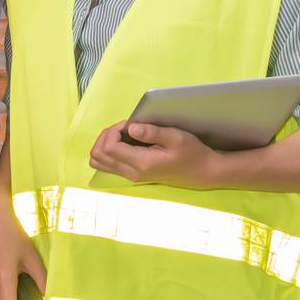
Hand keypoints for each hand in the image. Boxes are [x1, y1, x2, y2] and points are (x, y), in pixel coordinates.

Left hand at [89, 121, 220, 188]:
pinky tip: (125, 142)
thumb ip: (152, 133)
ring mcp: (130, 176)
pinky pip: (108, 164)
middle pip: (98, 155)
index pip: (108, 147)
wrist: (201, 172)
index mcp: (140, 163)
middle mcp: (131, 173)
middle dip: (106, 136)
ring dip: (105, 143)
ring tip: (123, 134)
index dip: (112, 131)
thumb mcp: (175, 137)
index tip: (129, 124)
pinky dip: (109, 151)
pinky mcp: (132, 175)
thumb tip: (130, 128)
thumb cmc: (191, 153)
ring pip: (99, 161)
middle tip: (125, 128)